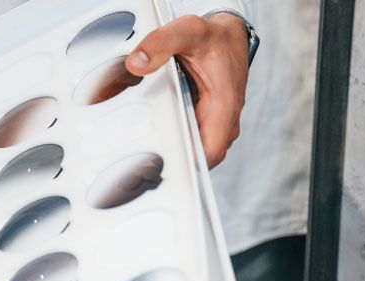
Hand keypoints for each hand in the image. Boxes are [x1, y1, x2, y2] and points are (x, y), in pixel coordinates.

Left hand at [125, 13, 249, 167]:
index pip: (210, 152)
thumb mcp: (188, 32)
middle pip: (199, 157)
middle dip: (173, 160)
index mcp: (225, 106)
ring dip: (173, 150)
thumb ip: (161, 44)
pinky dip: (174, 138)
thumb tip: (136, 63)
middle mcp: (224, 120)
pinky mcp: (206, 121)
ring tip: (142, 150)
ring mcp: (216, 123)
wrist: (228, 36)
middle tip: (140, 160)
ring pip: (194, 149)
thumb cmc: (214, 38)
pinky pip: (190, 138)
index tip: (161, 164)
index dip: (188, 163)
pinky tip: (152, 134)